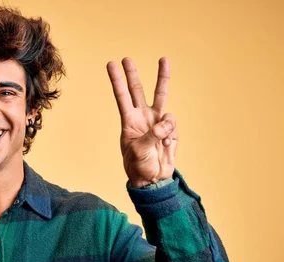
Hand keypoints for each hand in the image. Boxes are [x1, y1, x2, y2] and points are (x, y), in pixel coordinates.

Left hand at [106, 57, 176, 187]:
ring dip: (162, 77)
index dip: (117, 80)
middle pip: (137, 90)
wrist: (153, 180)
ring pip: (161, 96)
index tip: (111, 64)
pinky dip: (171, 133)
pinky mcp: (170, 130)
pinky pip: (172, 124)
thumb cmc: (139, 166)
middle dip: (132, 74)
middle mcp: (142, 117)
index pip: (122, 96)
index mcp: (129, 121)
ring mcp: (156, 122)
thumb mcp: (139, 151)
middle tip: (126, 58)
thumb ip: (152, 134)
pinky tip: (166, 145)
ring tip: (163, 60)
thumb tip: (165, 123)